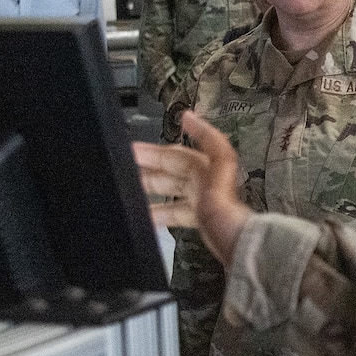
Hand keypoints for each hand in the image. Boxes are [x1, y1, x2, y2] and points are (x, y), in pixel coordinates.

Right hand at [131, 111, 251, 266]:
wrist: (234, 240)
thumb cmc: (226, 204)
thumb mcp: (221, 161)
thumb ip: (208, 136)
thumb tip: (188, 115)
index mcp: (207, 166)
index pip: (175, 154)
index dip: (152, 152)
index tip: (129, 150)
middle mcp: (204, 181)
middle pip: (170, 172)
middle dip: (146, 170)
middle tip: (121, 170)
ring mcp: (202, 201)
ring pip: (171, 192)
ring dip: (150, 191)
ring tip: (127, 193)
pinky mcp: (200, 220)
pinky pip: (175, 214)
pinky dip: (160, 214)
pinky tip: (145, 216)